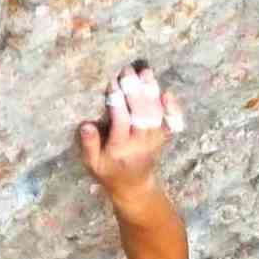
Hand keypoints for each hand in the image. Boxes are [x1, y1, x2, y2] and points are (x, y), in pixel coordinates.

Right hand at [78, 60, 186, 196]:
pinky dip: (172, 109)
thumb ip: (89, 145)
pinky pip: (171, 123)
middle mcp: (140, 143)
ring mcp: (154, 140)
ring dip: (151, 92)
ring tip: (146, 72)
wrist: (135, 187)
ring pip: (156, 114)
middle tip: (128, 71)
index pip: (121, 121)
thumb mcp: (92, 164)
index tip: (113, 83)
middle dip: (135, 91)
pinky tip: (168, 93)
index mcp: (120, 148)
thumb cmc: (109, 172)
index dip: (118, 101)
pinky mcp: (163, 138)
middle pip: (141, 114)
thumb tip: (86, 125)